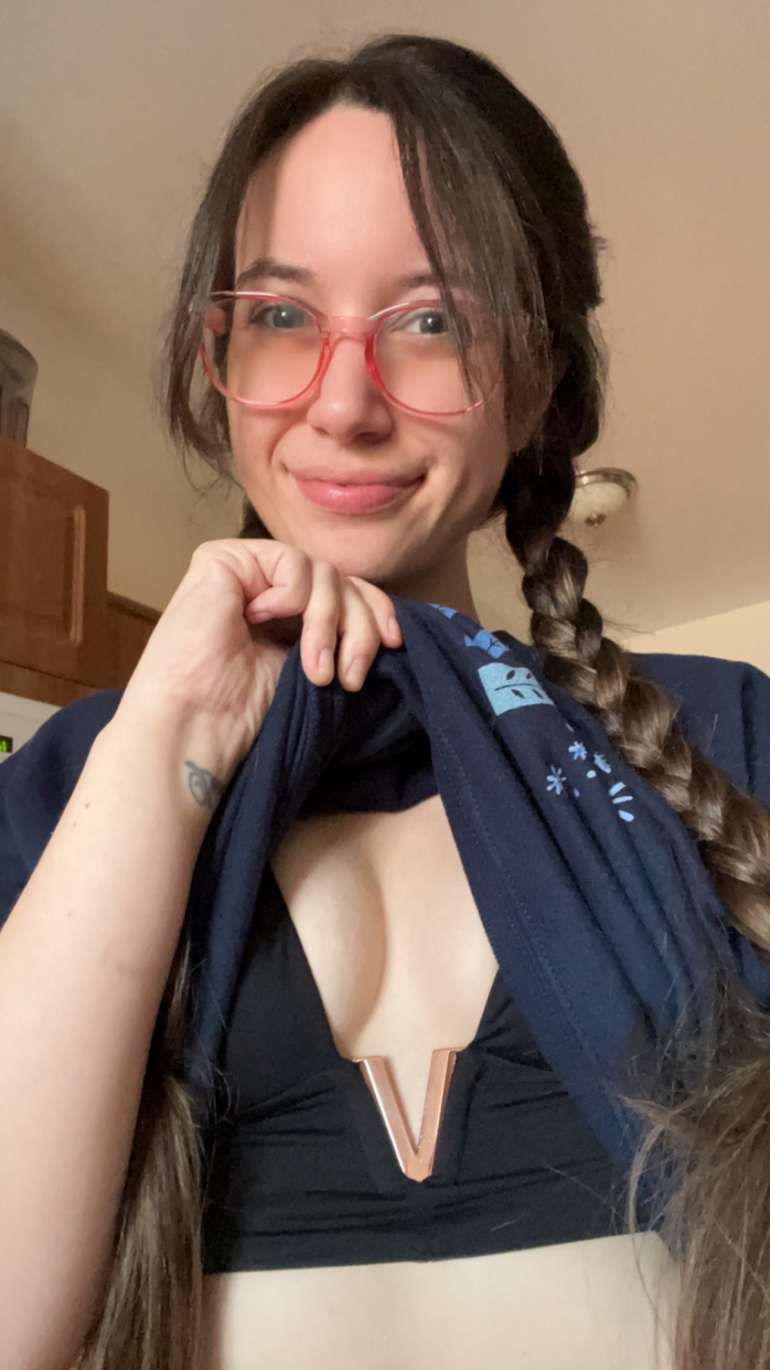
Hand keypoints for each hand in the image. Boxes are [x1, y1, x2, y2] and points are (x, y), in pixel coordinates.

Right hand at [115, 539, 401, 774]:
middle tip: (351, 676)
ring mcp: (244, 570)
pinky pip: (291, 562)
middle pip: (342, 581)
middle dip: (359, 626)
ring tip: (316, 670)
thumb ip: (339, 636)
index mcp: (285, 614)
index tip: (393, 644)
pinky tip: (259, 622)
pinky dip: (291, 597)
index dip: (376, 611)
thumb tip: (388, 627)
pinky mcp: (223, 559)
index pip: (348, 591)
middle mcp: (265, 587)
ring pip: (324, 573)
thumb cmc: (245, 713)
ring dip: (328, 624)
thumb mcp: (312, 668)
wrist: (197, 724)